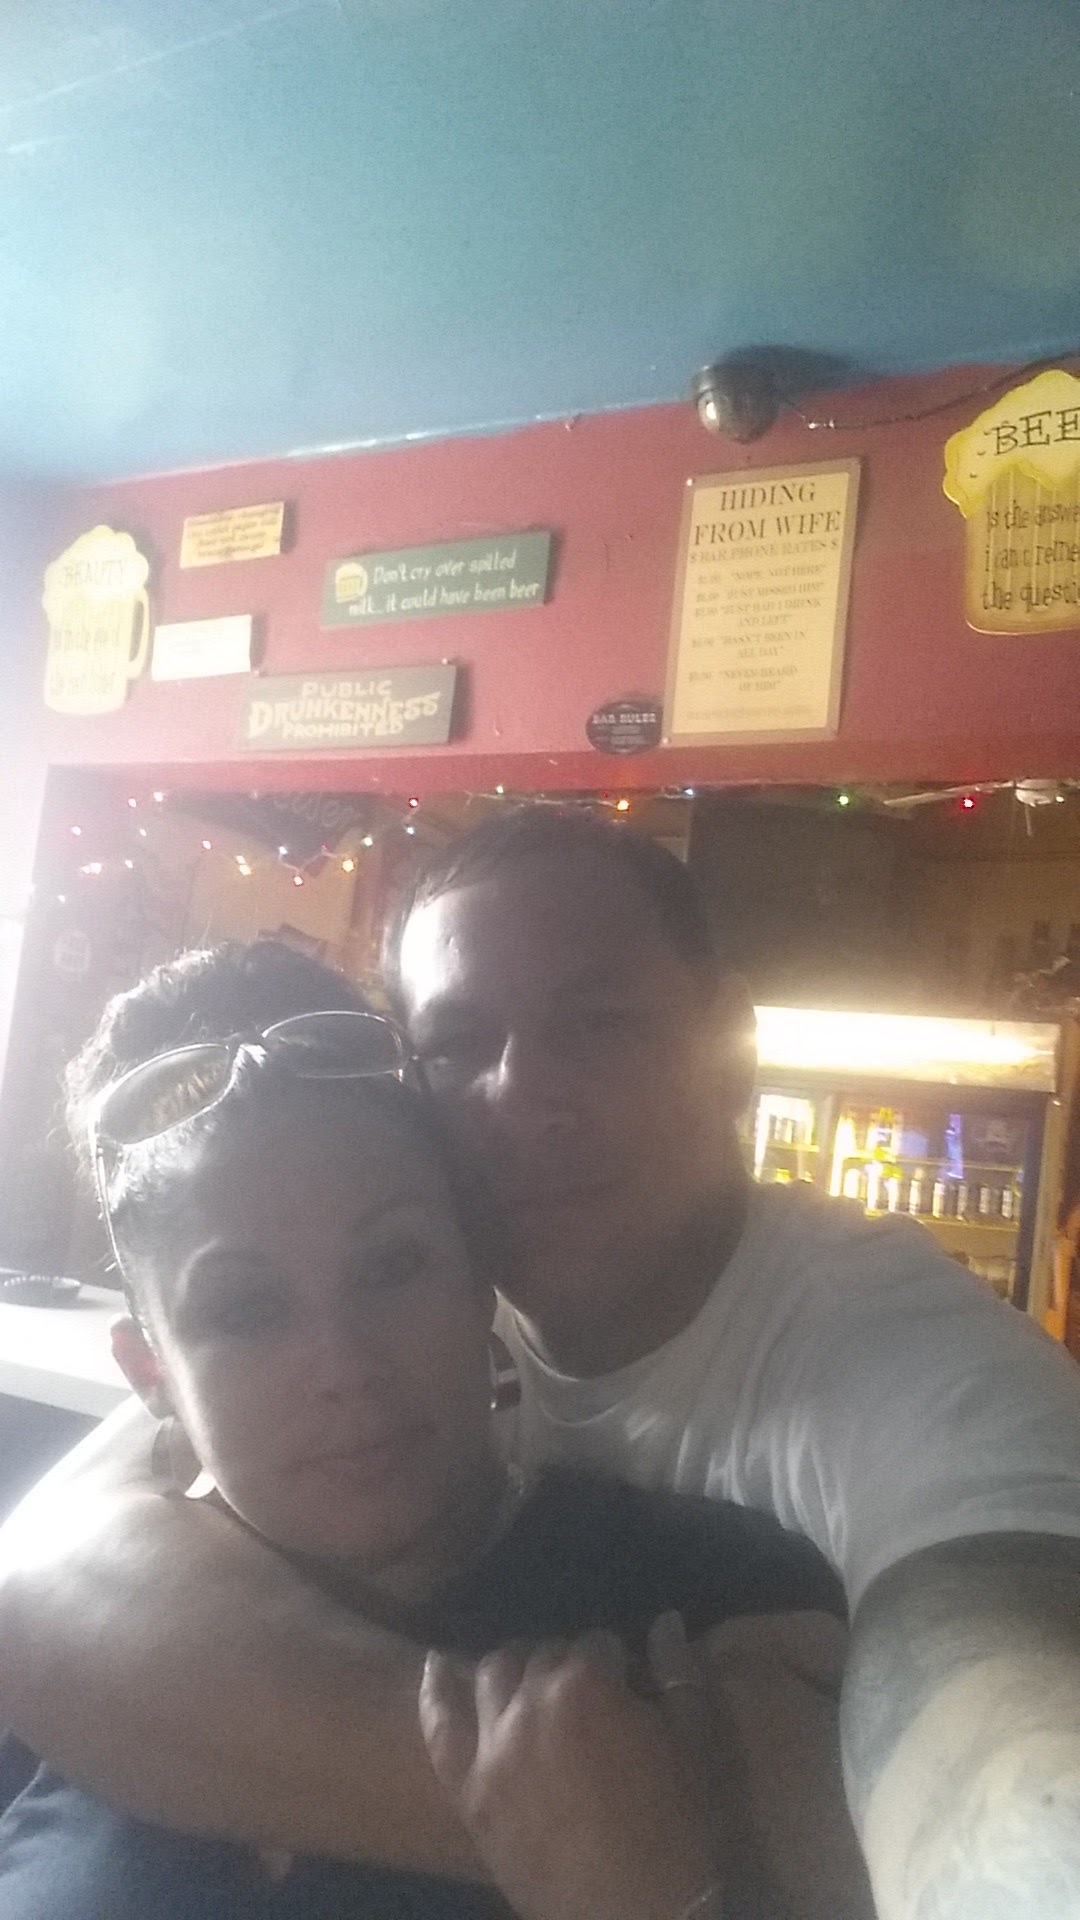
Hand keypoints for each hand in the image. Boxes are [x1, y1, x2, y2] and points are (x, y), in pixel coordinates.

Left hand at [419, 1616, 723, 1919]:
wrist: (633, 1913)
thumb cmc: (675, 1828)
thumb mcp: (694, 1744)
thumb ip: (679, 1672)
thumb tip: (664, 1620)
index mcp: (589, 1684)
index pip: (598, 1642)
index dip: (617, 1663)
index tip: (628, 1683)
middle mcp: (531, 1702)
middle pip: (545, 1653)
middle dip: (569, 1664)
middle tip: (589, 1696)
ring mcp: (492, 1746)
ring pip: (493, 1673)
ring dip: (517, 1668)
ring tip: (534, 1683)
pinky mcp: (467, 1789)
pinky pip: (440, 1726)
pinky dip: (437, 1688)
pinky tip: (439, 1663)